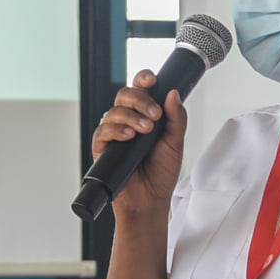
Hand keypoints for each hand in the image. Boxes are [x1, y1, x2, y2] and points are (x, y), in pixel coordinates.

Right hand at [89, 70, 187, 216]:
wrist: (151, 199)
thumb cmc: (161, 172)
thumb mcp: (175, 142)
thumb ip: (177, 118)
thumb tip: (173, 93)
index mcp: (144, 115)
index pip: (139, 89)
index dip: (143, 79)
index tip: (152, 80)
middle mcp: (127, 121)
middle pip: (124, 94)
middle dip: (140, 99)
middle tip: (155, 115)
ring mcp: (114, 134)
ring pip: (113, 111)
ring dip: (131, 116)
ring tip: (145, 131)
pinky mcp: (103, 149)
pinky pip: (102, 131)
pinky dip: (116, 130)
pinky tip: (129, 137)